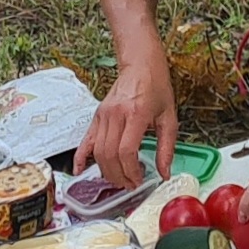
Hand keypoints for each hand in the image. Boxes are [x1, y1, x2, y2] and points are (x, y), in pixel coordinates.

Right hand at [81, 52, 181, 190]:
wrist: (140, 65)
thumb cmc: (156, 87)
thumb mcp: (169, 117)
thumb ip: (167, 148)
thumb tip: (165, 173)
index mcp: (136, 114)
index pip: (126, 151)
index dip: (131, 171)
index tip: (138, 180)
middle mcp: (116, 114)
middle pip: (110, 155)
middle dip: (119, 175)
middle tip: (129, 184)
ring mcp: (103, 115)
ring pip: (98, 151)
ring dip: (107, 171)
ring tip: (119, 179)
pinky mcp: (97, 116)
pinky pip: (85, 141)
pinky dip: (80, 158)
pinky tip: (79, 171)